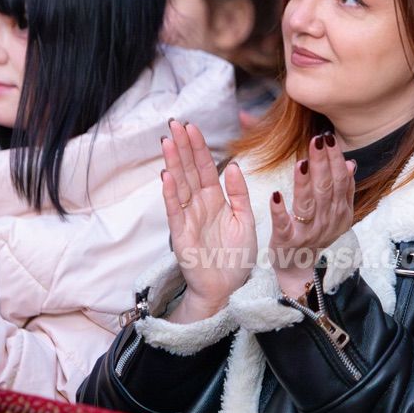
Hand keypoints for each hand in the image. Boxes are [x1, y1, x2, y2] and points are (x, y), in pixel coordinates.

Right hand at [161, 119, 257, 323]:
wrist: (229, 289)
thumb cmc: (237, 257)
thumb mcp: (246, 219)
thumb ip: (239, 193)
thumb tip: (231, 165)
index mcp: (216, 200)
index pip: (205, 167)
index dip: (198, 147)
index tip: (192, 126)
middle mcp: (200, 206)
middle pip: (189, 171)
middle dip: (182, 147)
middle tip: (174, 123)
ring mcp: (188, 219)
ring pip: (180, 185)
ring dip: (173, 163)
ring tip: (167, 142)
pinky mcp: (182, 236)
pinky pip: (175, 211)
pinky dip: (171, 194)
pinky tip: (167, 176)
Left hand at [268, 133, 355, 299]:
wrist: (299, 268)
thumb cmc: (315, 233)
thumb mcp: (335, 212)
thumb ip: (343, 188)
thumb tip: (351, 163)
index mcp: (339, 211)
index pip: (340, 180)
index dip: (335, 159)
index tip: (329, 138)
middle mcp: (326, 220)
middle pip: (325, 188)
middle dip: (322, 163)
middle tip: (317, 140)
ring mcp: (307, 232)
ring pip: (307, 204)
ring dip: (304, 183)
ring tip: (302, 163)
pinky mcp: (286, 240)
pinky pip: (283, 225)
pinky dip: (279, 210)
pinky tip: (275, 194)